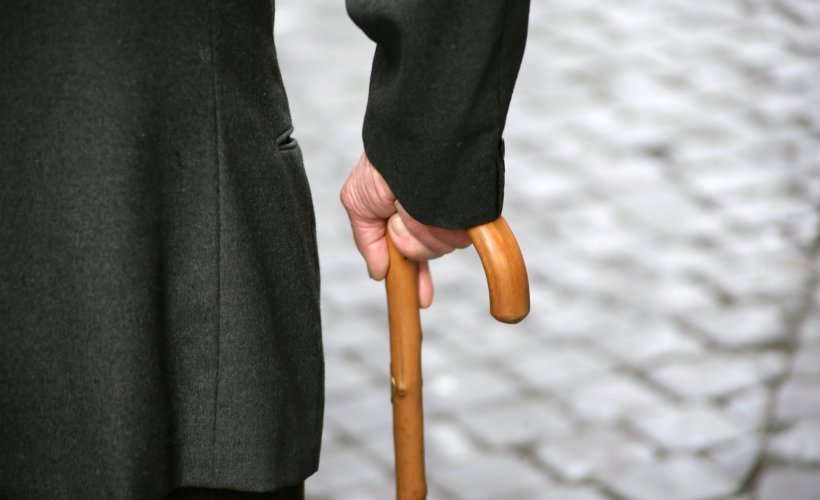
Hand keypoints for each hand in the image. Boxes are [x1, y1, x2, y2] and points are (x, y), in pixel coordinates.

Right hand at [340, 153, 470, 307]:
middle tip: (400, 211)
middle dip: (411, 239)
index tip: (424, 299)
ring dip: (421, 228)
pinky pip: (456, 236)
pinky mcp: (470, 210)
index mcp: (407, 218)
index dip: (417, 279)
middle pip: (424, 253)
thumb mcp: (358, 202)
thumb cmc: (381, 163)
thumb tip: (378, 273)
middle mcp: (430, 217)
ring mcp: (451, 214)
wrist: (415, 139)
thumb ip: (368, 240)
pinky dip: (438, 225)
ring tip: (411, 199)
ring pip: (438, 246)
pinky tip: (432, 208)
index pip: (414, 256)